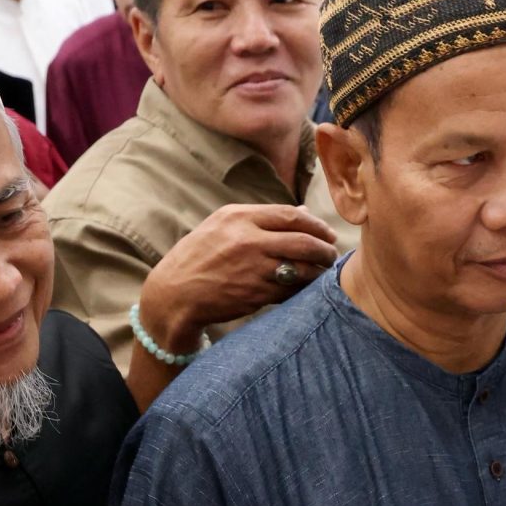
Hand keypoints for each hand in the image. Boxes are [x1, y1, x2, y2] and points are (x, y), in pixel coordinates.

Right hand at [140, 203, 338, 348]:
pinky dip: (303, 288)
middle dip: (325, 249)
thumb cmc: (199, 256)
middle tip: (332, 254)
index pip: (290, 216)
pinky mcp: (255, 293)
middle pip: (304, 241)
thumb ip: (261, 218)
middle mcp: (247, 240)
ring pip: (301, 268)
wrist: (174, 293)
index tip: (327, 233)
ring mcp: (252, 268)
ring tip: (324, 271)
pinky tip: (307, 287)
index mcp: (239, 217)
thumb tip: (303, 212)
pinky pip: (290, 289)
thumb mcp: (222, 226)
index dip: (316, 225)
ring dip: (318, 271)